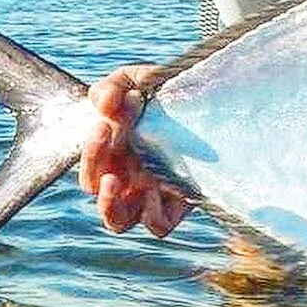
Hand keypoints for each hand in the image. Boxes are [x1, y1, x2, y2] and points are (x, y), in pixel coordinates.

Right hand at [79, 65, 188, 237]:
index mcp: (113, 152)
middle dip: (92, 160)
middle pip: (95, 188)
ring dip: (109, 204)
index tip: (105, 120)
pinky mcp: (180, 202)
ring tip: (114, 180)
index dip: (90, 149)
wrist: (216, 97)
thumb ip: (113, 88)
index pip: (90, 164)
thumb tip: (102, 102)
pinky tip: (154, 194)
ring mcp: (152, 192)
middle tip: (106, 130)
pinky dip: (152, 216)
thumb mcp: (138, 81)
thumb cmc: (168, 93)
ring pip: (119, 220)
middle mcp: (128, 176)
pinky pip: (160, 225)